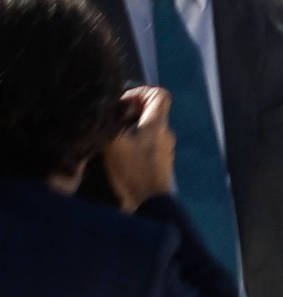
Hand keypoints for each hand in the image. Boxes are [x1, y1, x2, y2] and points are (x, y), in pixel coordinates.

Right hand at [101, 87, 175, 209]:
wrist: (149, 203)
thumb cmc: (133, 171)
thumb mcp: (114, 142)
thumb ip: (110, 123)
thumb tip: (103, 111)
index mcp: (158, 124)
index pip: (159, 95)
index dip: (140, 92)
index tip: (122, 103)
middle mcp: (165, 134)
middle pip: (150, 112)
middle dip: (129, 113)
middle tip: (111, 124)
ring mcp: (164, 149)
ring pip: (146, 130)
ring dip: (128, 131)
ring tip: (111, 142)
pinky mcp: (159, 163)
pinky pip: (146, 146)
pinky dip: (132, 146)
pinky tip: (117, 158)